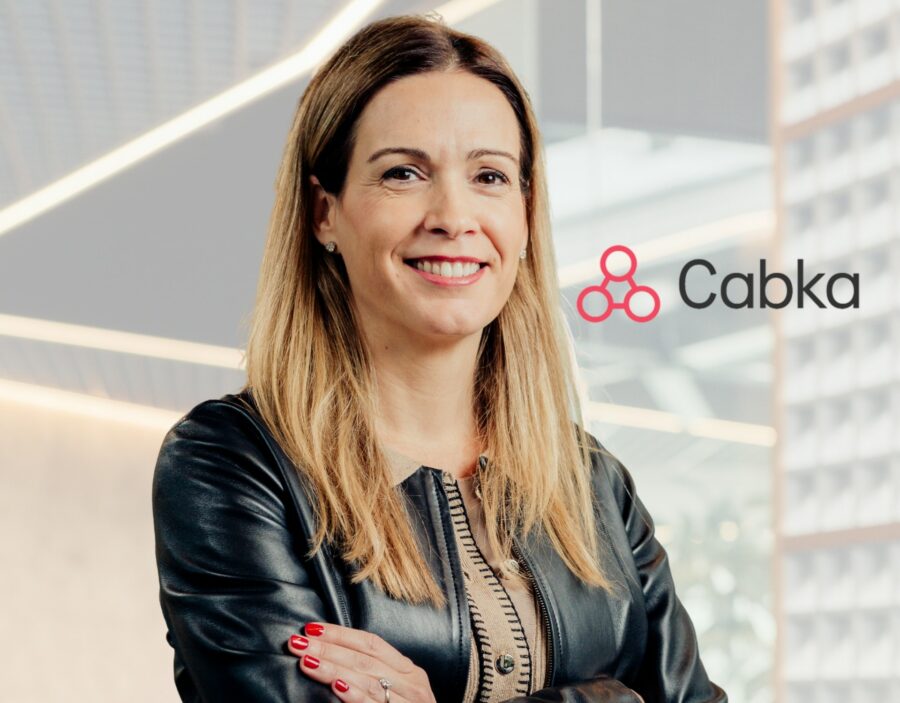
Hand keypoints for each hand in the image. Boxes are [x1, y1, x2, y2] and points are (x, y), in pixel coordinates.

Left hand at [287, 622, 436, 702]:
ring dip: (333, 668)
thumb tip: (334, 655)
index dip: (341, 634)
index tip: (312, 628)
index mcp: (409, 671)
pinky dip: (355, 695)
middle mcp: (412, 684)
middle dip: (329, 649)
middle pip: (364, 659)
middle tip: (299, 643)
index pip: (371, 643)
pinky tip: (337, 686)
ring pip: (366, 680)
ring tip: (308, 661)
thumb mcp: (397, 690)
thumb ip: (374, 674)